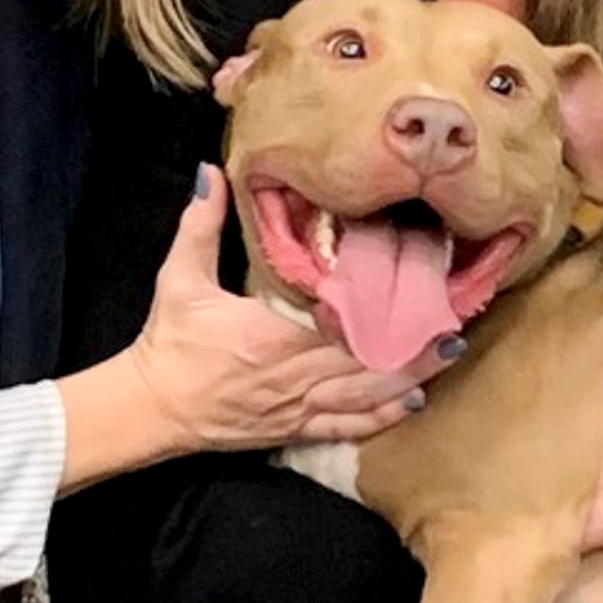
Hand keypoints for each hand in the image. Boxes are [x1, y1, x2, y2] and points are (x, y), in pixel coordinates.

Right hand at [127, 172, 426, 455]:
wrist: (150, 407)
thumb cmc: (168, 343)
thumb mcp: (179, 278)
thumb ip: (200, 225)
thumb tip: (211, 173)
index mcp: (273, 338)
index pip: (340, 328)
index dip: (381, 318)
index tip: (416, 298)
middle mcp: (294, 376)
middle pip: (366, 364)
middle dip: (412, 348)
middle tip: (452, 327)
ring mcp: (295, 407)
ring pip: (364, 397)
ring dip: (408, 378)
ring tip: (445, 359)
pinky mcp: (291, 429)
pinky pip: (344, 427)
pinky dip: (379, 417)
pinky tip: (410, 403)